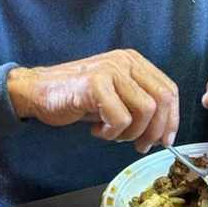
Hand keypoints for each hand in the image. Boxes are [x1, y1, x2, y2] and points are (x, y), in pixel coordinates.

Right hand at [6, 49, 178, 153]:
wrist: (37, 91)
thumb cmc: (76, 97)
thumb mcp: (114, 95)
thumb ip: (139, 104)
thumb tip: (164, 132)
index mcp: (133, 61)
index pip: (168, 90)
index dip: (171, 120)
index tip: (164, 141)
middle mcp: (124, 61)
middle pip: (161, 100)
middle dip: (154, 130)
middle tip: (138, 145)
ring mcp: (110, 70)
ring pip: (145, 110)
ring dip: (130, 133)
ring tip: (111, 134)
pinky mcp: (95, 83)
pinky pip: (120, 118)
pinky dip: (111, 133)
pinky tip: (97, 130)